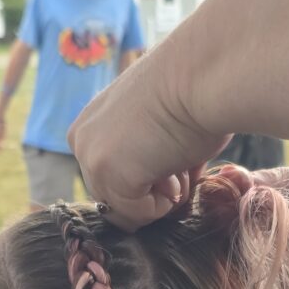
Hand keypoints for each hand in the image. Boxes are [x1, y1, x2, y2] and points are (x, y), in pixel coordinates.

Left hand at [68, 53, 230, 231]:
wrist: (206, 73)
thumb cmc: (196, 93)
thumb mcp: (156, 129)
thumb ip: (144, 158)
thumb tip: (162, 190)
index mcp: (91, 125)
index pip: (110, 180)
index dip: (147, 181)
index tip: (171, 157)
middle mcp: (82, 140)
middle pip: (114, 199)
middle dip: (151, 191)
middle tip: (176, 161)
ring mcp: (91, 156)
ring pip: (125, 211)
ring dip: (160, 197)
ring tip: (177, 162)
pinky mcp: (107, 171)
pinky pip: (138, 215)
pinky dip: (165, 203)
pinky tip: (176, 169)